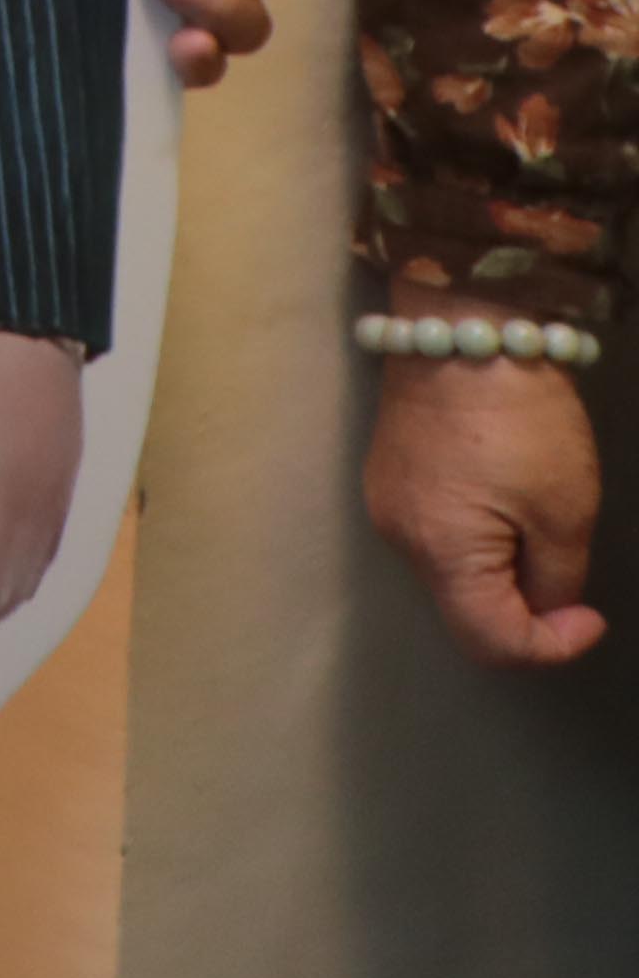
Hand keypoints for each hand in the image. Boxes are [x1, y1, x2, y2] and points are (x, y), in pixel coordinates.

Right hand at [364, 344, 612, 667]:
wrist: (465, 330)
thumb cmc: (521, 421)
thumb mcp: (565, 509)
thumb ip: (556, 579)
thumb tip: (545, 606)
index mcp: (442, 553)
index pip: (493, 643)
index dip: (552, 647)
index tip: (592, 616)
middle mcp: (400, 539)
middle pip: (467, 610)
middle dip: (526, 606)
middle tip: (569, 564)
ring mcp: (386, 504)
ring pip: (453, 573)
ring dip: (502, 568)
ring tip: (538, 516)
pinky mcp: (389, 475)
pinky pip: (437, 533)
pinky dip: (477, 537)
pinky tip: (502, 492)